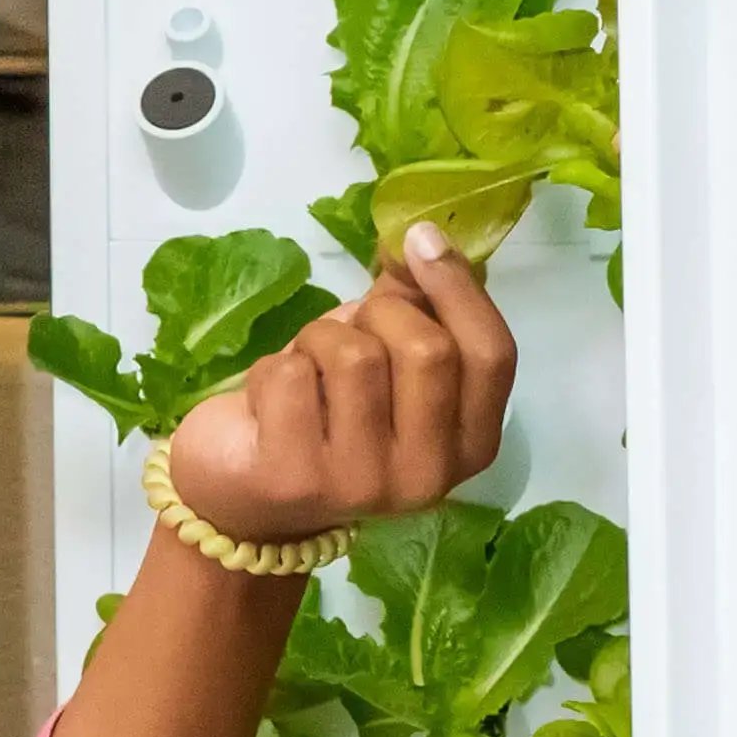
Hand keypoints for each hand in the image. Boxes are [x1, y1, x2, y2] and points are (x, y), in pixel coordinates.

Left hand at [163, 229, 515, 553]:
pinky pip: (290, 374)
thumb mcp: (385, 361)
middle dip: (380, 312)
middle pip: (427, 350)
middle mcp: (429, 475)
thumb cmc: (327, 416)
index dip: (459, 289)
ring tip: (306, 368)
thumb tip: (421, 242)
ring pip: (354, 356)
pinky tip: (268, 404)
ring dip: (319, 338)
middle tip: (350, 326)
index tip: (420, 239)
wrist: (244, 496)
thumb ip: (415, 311)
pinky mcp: (295, 477)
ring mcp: (362, 483)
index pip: (492, 356)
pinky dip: (273, 367)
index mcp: (470, 445)